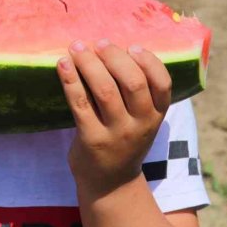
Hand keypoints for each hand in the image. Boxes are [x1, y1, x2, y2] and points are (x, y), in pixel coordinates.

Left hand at [57, 39, 171, 196]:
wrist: (110, 183)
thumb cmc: (125, 138)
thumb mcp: (143, 119)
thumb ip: (137, 90)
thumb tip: (111, 47)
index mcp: (158, 114)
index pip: (163, 83)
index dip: (148, 61)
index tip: (132, 47)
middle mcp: (141, 124)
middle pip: (133, 82)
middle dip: (114, 56)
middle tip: (99, 43)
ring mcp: (116, 133)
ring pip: (104, 90)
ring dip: (89, 63)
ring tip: (77, 47)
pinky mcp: (91, 139)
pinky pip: (80, 104)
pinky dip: (70, 80)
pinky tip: (63, 64)